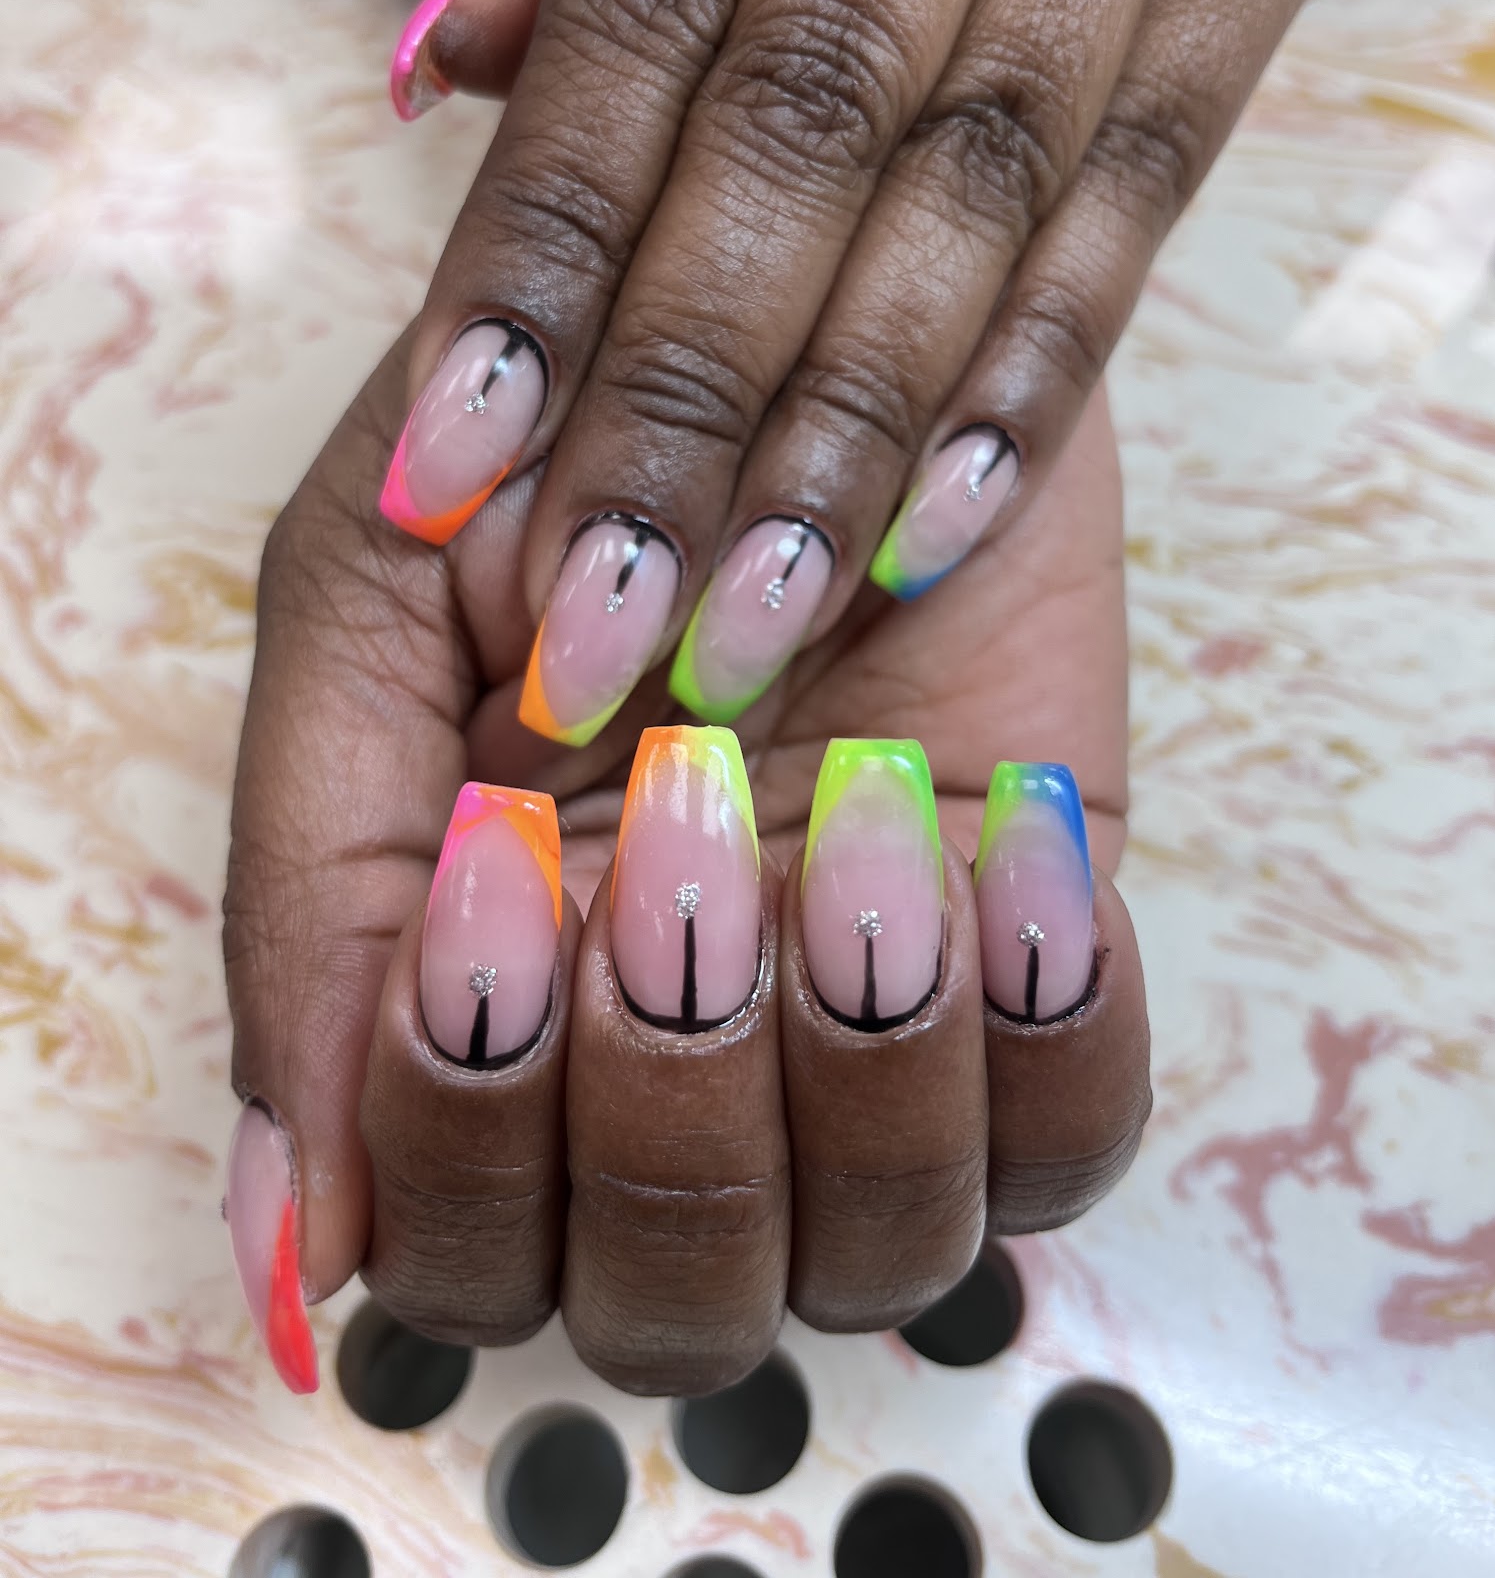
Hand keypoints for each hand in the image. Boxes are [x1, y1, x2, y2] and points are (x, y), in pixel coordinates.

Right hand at [221, 335, 1145, 1393]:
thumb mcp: (374, 611)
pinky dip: (1047, 1028)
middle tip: (687, 820)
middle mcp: (680, 1079)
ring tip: (866, 808)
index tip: (510, 856)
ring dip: (861, 1056)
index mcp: (487, 1021)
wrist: (807, 309)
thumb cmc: (566, 449)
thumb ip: (314, 898)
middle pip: (669, 1306)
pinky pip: (1072, 1140)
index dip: (476, 1121)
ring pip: (879, 1258)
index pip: (463, 1256)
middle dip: (671, 1096)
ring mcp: (871, 1045)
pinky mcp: (1045, 976)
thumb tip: (301, 1242)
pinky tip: (1003, 838)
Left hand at [370, 0, 1380, 750]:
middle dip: (690, 387)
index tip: (454, 451)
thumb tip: (440, 76)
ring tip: (742, 614)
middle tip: (598, 604)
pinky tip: (928, 529)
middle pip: (812, 111)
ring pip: (980, 185)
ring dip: (851, 430)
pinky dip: (1028, 383)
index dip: (544, 233)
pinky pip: (1139, 204)